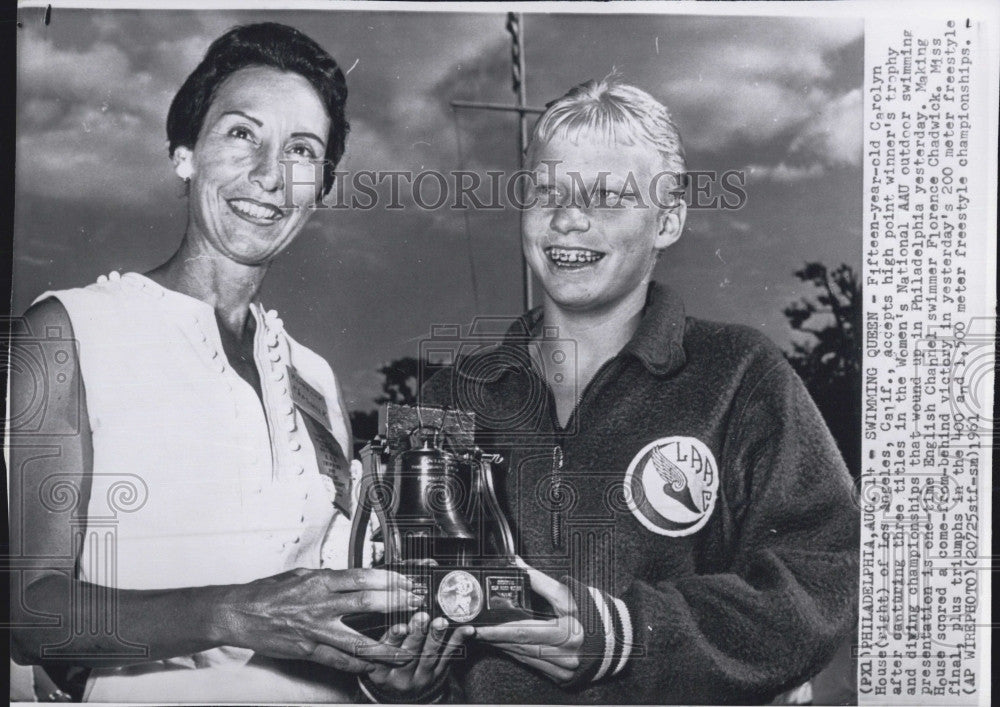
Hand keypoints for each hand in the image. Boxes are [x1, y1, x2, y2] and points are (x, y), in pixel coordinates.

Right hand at [214, 568, 424, 672]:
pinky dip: (358, 664)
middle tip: (418, 605)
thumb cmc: (270, 592)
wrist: (239, 613)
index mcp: (321, 581)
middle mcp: (320, 604)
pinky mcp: (308, 649)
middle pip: (367, 603)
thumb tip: (354, 578)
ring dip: (385, 645)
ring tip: (407, 648)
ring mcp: (315, 629)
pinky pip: (338, 660)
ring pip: (357, 639)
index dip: (389, 579)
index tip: (408, 581)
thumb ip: (329, 578)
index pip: (363, 577)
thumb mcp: (302, 575)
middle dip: (396, 604)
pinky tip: (374, 666)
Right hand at [367, 612, 473, 695]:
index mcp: (382, 673)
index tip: (401, 627)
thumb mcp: (379, 657)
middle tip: (422, 617)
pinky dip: (458, 641)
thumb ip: (386, 639)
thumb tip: (396, 611)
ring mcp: (422, 678)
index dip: (394, 640)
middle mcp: (401, 678)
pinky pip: (448, 656)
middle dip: (417, 634)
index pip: (386, 654)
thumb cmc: (388, 665)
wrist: (404, 692)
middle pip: (409, 655)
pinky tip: (467, 630)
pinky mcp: (438, 675)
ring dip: (436, 637)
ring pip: (429, 656)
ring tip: (440, 622)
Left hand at [474, 562, 582, 684]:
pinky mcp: (562, 675)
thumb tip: (516, 564)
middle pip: (520, 646)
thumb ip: (540, 580)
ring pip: (524, 657)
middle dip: (495, 639)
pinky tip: (504, 646)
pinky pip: (533, 665)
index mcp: (568, 631)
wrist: (616, 637)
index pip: (524, 631)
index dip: (499, 629)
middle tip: (474, 631)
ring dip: (502, 647)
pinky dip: (516, 654)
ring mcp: (563, 668)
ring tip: (484, 636)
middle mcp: (565, 654)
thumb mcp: (569, 593)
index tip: (481, 625)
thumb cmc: (593, 611)